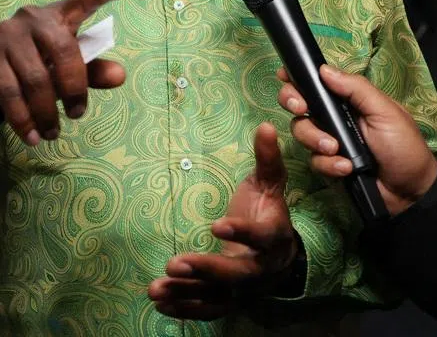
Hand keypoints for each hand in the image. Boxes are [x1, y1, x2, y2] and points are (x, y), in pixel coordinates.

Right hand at [0, 0, 126, 144]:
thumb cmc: (34, 65)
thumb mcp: (63, 69)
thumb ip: (92, 71)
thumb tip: (120, 76)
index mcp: (56, 17)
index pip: (80, 1)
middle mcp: (31, 18)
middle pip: (64, 51)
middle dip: (75, 88)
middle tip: (77, 114)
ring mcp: (6, 35)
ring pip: (37, 79)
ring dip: (48, 113)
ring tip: (53, 133)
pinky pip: (10, 94)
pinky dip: (24, 120)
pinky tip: (32, 137)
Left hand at [148, 122, 297, 320]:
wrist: (281, 256)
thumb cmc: (268, 213)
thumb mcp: (269, 185)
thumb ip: (267, 159)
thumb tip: (266, 126)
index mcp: (273, 237)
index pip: (260, 237)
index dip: (241, 231)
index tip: (216, 224)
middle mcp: (260, 269)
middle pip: (236, 274)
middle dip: (205, 269)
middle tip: (175, 263)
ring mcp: (244, 290)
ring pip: (217, 296)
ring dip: (186, 293)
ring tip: (156, 288)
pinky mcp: (229, 301)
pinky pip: (208, 310)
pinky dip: (185, 309)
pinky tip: (160, 303)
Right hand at [279, 65, 436, 216]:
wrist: (411, 191)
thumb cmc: (403, 146)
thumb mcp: (385, 112)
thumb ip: (356, 89)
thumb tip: (323, 69)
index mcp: (348, 100)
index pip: (317, 83)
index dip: (297, 78)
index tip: (284, 76)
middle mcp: (334, 118)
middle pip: (299, 104)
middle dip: (294, 103)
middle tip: (301, 108)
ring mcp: (329, 141)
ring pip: (302, 132)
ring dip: (315, 139)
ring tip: (337, 150)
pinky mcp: (328, 165)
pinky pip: (314, 160)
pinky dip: (329, 164)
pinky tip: (346, 168)